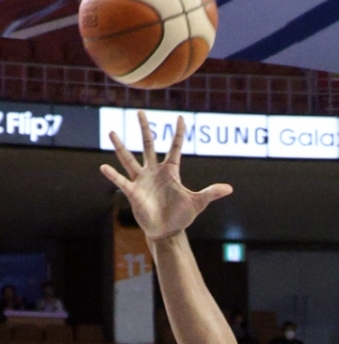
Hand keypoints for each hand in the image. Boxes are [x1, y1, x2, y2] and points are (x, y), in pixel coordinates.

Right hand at [100, 111, 231, 242]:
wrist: (167, 231)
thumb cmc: (181, 216)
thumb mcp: (198, 203)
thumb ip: (211, 193)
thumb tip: (229, 189)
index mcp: (171, 171)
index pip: (175, 148)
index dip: (178, 133)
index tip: (181, 117)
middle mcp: (154, 171)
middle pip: (148, 145)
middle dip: (144, 129)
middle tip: (140, 112)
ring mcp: (142, 180)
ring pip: (129, 159)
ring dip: (120, 147)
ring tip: (111, 132)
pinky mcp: (133, 192)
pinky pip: (121, 181)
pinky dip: (113, 175)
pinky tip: (104, 167)